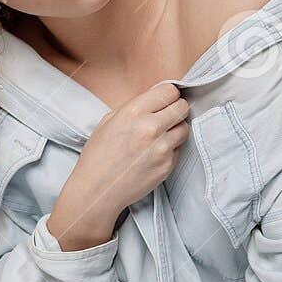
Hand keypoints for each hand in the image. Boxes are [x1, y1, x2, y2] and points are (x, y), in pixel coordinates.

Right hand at [57, 81, 189, 240]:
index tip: (164, 102)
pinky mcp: (167, 165)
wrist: (97, 190)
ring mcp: (161, 148)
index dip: (168, 96)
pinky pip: (179, 149)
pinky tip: (154, 154)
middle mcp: (150, 128)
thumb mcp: (109, 121)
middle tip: (167, 117)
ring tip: (160, 137)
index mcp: (134, 112)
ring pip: (185, 128)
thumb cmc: (98, 156)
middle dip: (176, 110)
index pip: (169, 91)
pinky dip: (171, 149)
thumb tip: (156, 99)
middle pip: (182, 107)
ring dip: (176, 130)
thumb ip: (134, 107)